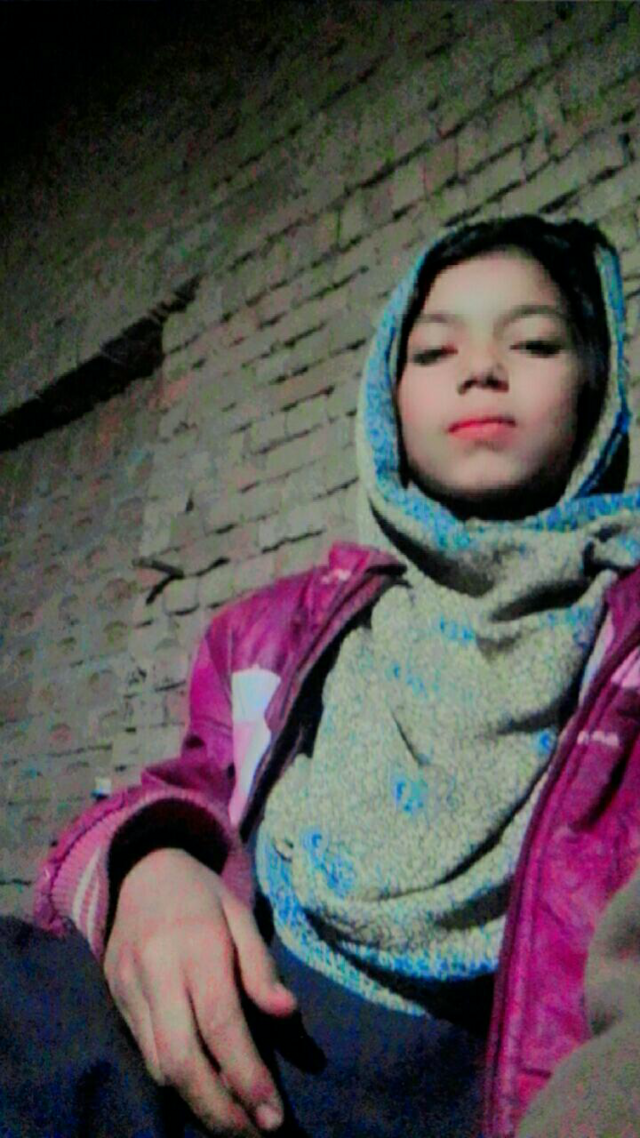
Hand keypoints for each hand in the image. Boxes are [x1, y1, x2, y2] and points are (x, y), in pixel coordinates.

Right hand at [104, 847, 296, 1134]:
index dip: (246, 1075)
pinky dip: (176, 1077)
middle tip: (255, 1131)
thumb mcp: (239, 913)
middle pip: (180, 1058)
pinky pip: (145, 1052)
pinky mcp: (114, 999)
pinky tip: (204, 1085)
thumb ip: (261, 965)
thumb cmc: (201, 895)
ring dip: (198, 1101)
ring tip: (237, 1117)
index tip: (273, 1114)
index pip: (220, 1022)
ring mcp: (128, 987)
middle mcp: (156, 970)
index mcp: (195, 943)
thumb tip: (288, 1014)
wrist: (138, 869)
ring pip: (158, 1064)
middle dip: (218, 1107)